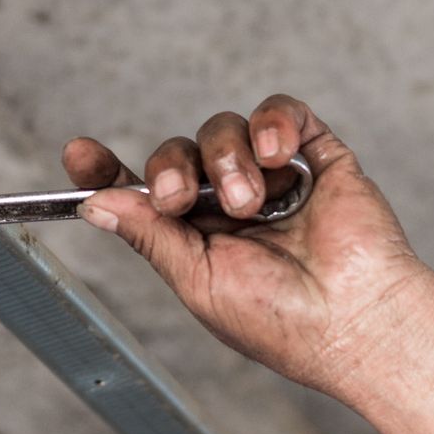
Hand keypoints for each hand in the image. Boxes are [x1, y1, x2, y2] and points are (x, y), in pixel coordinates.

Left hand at [62, 94, 433, 397]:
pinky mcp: (316, 156)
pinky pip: (281, 112)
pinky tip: (275, 155)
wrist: (355, 321)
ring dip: (226, 158)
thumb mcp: (196, 280)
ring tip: (250, 203)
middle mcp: (230, 203)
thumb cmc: (283, 321)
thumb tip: (95, 202)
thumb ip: (148, 234)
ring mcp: (273, 177)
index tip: (78, 153)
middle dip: (170, 168)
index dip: (107, 169)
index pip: (142, 191)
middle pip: (177, 152)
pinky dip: (271, 122)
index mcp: (197, 238)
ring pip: (223, 130)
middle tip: (180, 198)